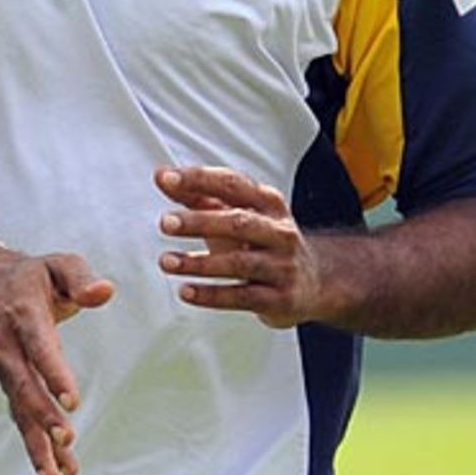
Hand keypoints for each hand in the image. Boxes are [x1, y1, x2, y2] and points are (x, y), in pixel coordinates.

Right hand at [0, 248, 114, 474]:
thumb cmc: (32, 276)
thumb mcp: (58, 263)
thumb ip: (80, 277)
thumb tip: (104, 292)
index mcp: (24, 314)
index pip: (39, 346)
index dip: (53, 373)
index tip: (72, 400)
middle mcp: (9, 346)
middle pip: (23, 385)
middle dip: (43, 416)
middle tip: (68, 439)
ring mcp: (6, 369)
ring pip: (19, 410)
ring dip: (37, 443)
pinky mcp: (10, 384)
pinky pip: (20, 417)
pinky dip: (35, 445)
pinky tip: (53, 472)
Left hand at [155, 166, 323, 328]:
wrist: (313, 281)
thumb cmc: (263, 241)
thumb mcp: (238, 214)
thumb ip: (199, 196)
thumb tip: (162, 176)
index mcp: (268, 202)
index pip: (232, 184)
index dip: (200, 179)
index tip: (168, 178)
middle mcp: (279, 231)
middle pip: (238, 222)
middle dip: (200, 221)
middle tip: (166, 223)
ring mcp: (281, 265)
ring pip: (238, 263)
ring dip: (199, 263)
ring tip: (167, 261)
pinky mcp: (279, 298)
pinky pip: (241, 297)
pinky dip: (211, 295)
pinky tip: (186, 291)